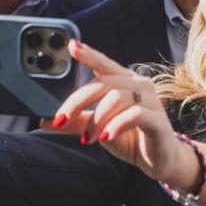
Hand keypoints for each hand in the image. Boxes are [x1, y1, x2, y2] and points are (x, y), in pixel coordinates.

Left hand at [42, 41, 184, 182]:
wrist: (159, 159)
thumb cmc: (130, 137)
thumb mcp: (98, 128)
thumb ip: (75, 122)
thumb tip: (46, 120)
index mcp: (124, 82)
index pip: (104, 63)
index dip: (88, 54)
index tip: (71, 46)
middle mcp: (138, 85)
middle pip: (103, 83)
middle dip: (77, 100)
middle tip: (61, 118)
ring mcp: (150, 100)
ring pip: (116, 98)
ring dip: (96, 119)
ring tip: (88, 138)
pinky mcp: (157, 119)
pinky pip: (134, 115)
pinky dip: (116, 126)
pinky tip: (105, 138)